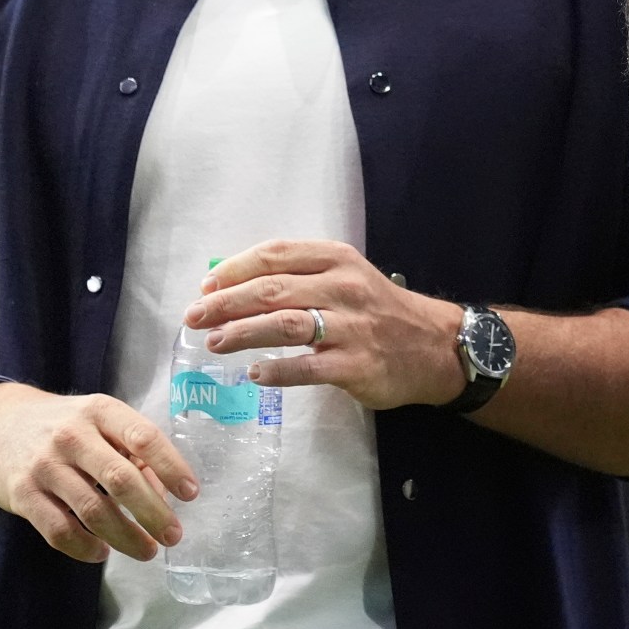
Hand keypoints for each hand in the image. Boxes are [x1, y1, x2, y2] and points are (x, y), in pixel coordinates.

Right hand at [0, 383, 196, 564]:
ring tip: (146, 550)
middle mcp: (71, 435)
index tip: (190, 493)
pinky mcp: (22, 494)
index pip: (143, 437)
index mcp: (99, 411)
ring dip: (125, 537)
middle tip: (172, 535)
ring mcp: (44, 465)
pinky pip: (59, 530)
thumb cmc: (63, 425)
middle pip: (121, 479)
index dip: (171, 467)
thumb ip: (131, 451)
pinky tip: (102, 552)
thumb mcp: (98, 421)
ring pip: (93, 510)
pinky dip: (84, 547)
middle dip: (153, 513)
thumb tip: (162, 494)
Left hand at [187, 240, 464, 409]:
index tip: (205, 286)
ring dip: (242, 333)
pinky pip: (308, 367)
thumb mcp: (346, 277)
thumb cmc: (378, 311)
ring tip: (213, 343)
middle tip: (194, 318)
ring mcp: (351, 327)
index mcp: (337, 259)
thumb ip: (301, 278)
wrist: (434, 347)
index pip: (276, 255)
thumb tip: (234, 286)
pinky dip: (277, 370)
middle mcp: (342, 287)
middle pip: (273, 288)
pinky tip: (254, 373)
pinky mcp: (356, 364)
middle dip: (226, 303)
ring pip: (285, 324)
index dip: (235, 269)